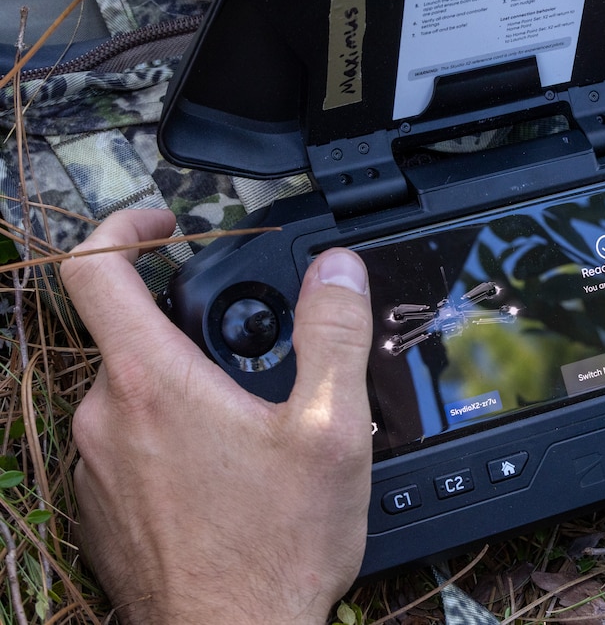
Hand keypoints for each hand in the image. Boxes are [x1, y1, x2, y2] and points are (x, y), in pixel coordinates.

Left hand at [63, 209, 373, 623]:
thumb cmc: (273, 549)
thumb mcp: (330, 430)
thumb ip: (333, 333)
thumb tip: (337, 269)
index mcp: (152, 382)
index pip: (96, 269)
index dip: (124, 227)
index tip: (163, 225)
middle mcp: (106, 417)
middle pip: (128, 332)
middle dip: (190, 326)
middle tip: (251, 352)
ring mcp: (97, 465)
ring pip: (133, 391)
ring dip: (184, 386)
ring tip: (252, 423)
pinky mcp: (103, 504)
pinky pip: (128, 442)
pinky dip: (170, 435)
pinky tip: (226, 473)